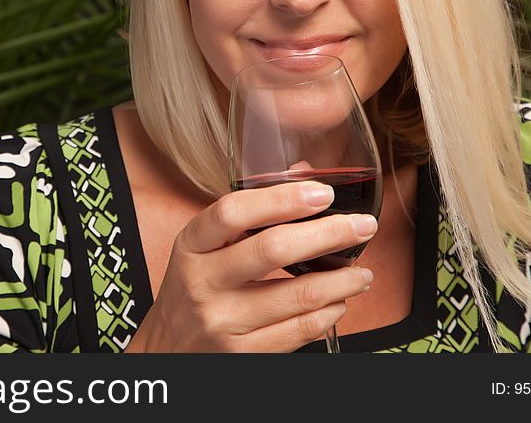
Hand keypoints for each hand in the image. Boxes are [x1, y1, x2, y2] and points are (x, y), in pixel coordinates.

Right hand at [124, 181, 376, 351]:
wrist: (168, 348)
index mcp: (192, 245)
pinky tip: (338, 301)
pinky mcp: (242, 353)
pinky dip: (329, 313)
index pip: (233, 212)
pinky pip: (299, 330)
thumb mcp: (204, 247)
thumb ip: (250, 212)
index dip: (281, 199)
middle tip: (363, 226)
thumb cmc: (194, 286)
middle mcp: (203, 281)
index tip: (322, 193)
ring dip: (342, 280)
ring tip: (361, 271)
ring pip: (298, 294)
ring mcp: (223, 320)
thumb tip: (303, 177)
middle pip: (273, 249)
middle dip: (329, 234)